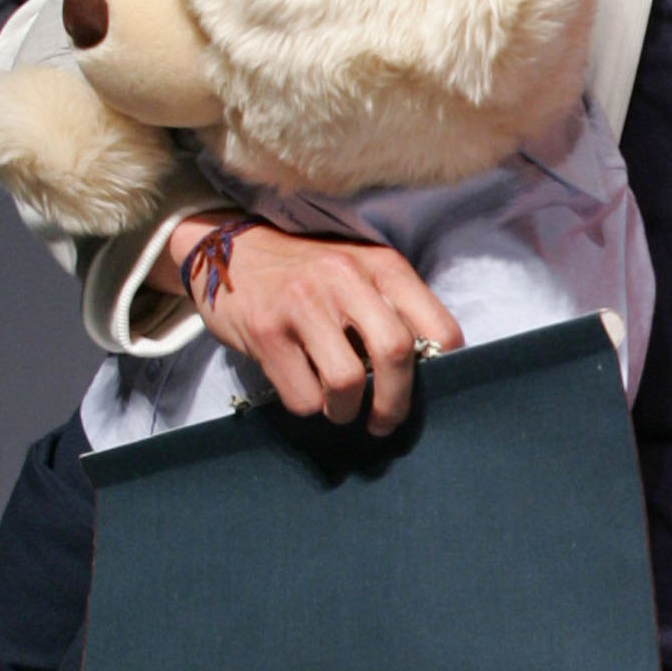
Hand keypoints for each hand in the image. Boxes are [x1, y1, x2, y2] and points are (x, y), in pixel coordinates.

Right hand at [156, 221, 461, 435]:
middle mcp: (345, 278)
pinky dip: (308, 405)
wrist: (229, 249)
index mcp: (382, 266)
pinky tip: (304, 388)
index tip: (427, 388)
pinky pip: (302, 395)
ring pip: (347, 382)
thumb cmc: (308, 272)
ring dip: (346, 410)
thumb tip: (428, 369)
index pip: (437, 327)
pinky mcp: (265, 331)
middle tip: (384, 421)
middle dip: (395, 403)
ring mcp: (302, 303)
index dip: (443, 370)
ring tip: (339, 406)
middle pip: (395, 353)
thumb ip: (393, 308)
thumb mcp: (360, 272)